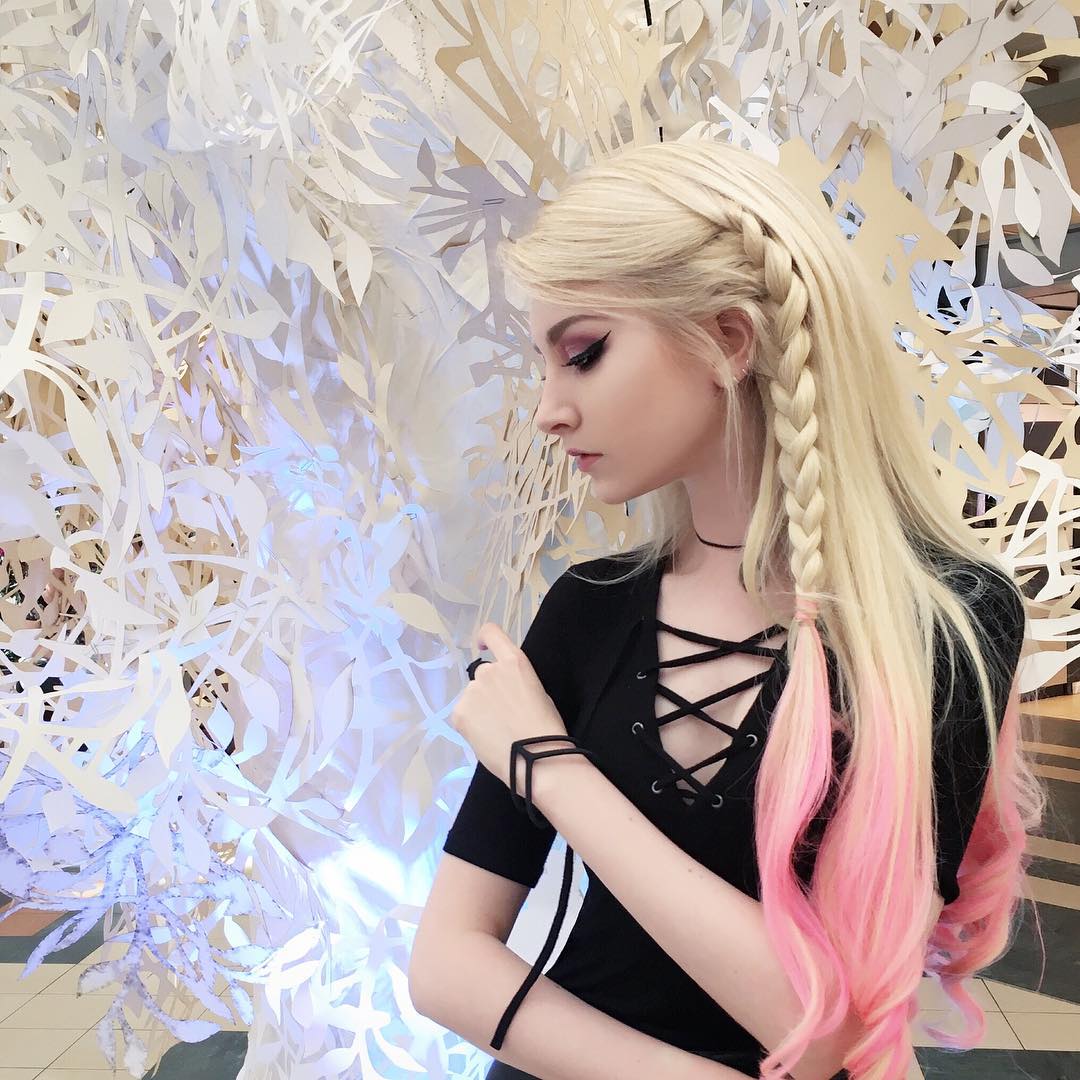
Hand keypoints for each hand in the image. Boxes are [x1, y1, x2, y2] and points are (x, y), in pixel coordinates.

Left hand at [451, 621, 568, 791]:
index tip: (482, 646)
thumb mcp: (537, 692)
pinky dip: (471, 725)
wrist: (535, 758)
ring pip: (472, 697)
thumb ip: (516, 681)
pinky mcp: (460, 713)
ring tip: (496, 731)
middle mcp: (489, 671)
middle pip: (483, 674)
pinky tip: (486, 738)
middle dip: (489, 690)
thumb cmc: (545, 728)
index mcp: (514, 663)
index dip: (484, 637)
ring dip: (479, 708)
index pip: (492, 633)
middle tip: (502, 715)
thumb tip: (504, 689)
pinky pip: (463, 714)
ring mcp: (472, 692)